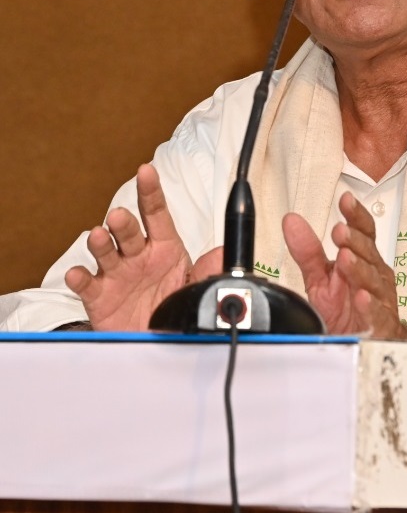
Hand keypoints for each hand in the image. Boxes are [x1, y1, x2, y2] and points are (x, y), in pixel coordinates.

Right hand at [64, 164, 221, 330]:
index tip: (146, 171)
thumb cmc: (175, 305)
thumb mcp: (196, 285)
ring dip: (100, 243)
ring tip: (99, 236)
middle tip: (119, 216)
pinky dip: (79, 278)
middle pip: (128, 231)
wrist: (159, 341)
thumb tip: (224, 252)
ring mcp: (117, 274)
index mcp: (164, 247)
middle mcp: (138, 255)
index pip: (157, 213)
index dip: (151, 191)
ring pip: (105, 252)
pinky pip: (87, 284)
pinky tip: (77, 274)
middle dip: (123, 222)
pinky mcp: (99, 297)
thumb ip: (208, 270)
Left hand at [282, 191, 406, 338]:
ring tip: (345, 258)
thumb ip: (308, 251)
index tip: (346, 200)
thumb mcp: (322, 277)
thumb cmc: (347, 307)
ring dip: (359, 268)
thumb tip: (291, 221)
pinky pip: (376, 314)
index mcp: (363, 258)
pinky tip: (361, 297)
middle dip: (354, 241)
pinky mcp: (379, 324)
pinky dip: (369, 306)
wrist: (366, 342)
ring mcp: (379, 298)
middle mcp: (374, 273)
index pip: (363, 232)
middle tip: (339, 231)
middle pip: (368, 252)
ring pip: (371, 280)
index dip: (356, 215)